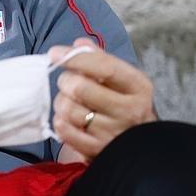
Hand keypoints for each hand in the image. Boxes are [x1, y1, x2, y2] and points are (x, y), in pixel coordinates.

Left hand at [49, 37, 156, 162]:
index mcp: (138, 86)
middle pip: (80, 87)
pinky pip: (64, 130)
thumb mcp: (123, 80)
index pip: (104, 66)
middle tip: (68, 83)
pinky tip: (68, 118)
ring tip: (70, 102)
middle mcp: (129, 110)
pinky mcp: (96, 151)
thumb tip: (78, 44)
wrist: (141, 146)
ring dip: (62, 102)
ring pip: (68, 109)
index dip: (76, 58)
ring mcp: (112, 133)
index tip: (55, 53)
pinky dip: (60, 121)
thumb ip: (101, 59)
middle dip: (66, 81)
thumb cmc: (127, 105)